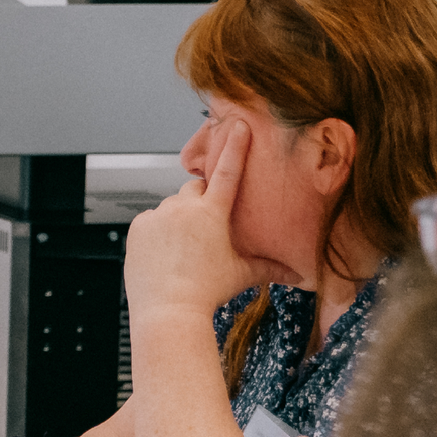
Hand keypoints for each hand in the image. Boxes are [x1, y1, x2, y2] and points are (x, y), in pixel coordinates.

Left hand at [123, 117, 258, 322]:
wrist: (168, 311)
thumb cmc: (207, 293)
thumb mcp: (242, 276)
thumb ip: (269, 269)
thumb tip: (299, 277)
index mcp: (212, 213)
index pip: (228, 171)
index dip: (234, 146)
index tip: (238, 124)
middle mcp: (183, 207)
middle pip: (195, 190)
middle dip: (200, 202)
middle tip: (203, 229)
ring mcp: (158, 215)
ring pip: (171, 208)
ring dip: (177, 219)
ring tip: (181, 250)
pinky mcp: (138, 226)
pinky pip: (150, 221)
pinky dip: (156, 232)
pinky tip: (163, 254)